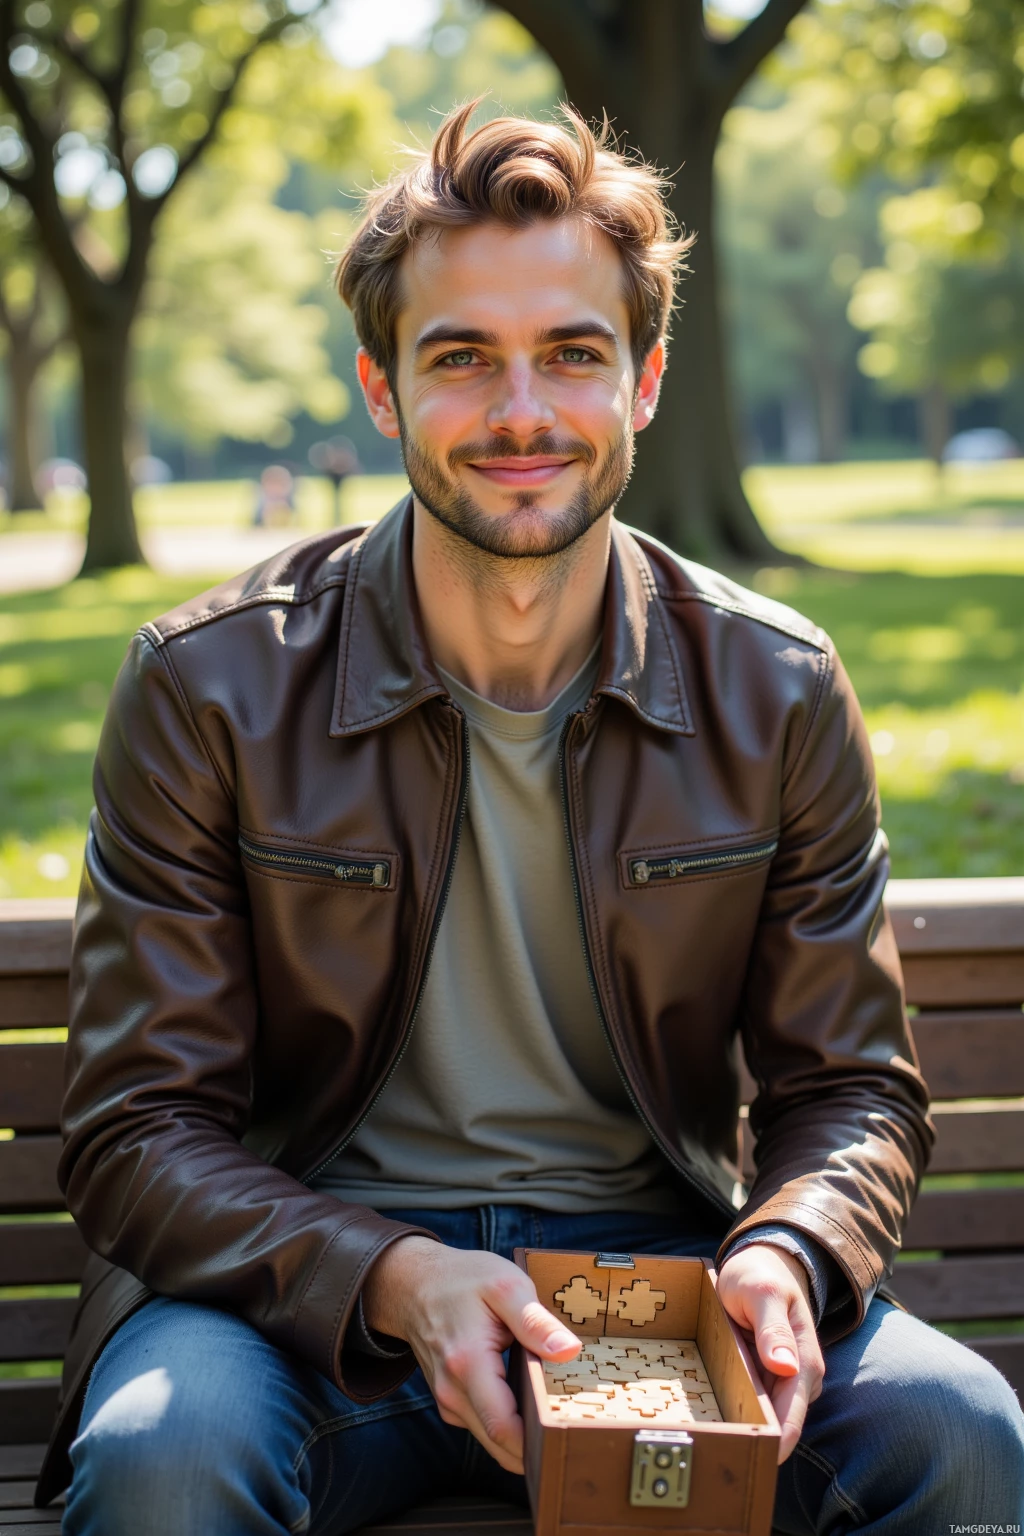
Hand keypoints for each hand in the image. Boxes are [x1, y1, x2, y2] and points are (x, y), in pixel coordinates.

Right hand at [361, 1236, 580, 1473]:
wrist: (414, 1284)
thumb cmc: (461, 1280)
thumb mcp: (505, 1285)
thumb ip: (536, 1322)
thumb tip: (569, 1351)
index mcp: (468, 1363)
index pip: (503, 1428)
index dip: (538, 1443)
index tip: (569, 1436)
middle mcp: (452, 1392)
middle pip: (500, 1444)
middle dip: (537, 1447)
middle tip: (573, 1432)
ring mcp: (448, 1401)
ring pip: (492, 1439)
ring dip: (523, 1437)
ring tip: (555, 1414)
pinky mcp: (450, 1402)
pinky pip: (483, 1425)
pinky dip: (507, 1423)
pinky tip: (528, 1403)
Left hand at [715, 1243, 824, 1463]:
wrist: (763, 1264)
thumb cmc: (761, 1275)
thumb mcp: (762, 1292)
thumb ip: (773, 1328)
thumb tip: (785, 1367)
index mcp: (803, 1361)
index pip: (792, 1414)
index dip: (776, 1442)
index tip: (755, 1462)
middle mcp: (797, 1378)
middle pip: (778, 1423)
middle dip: (755, 1444)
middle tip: (718, 1465)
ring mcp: (780, 1381)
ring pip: (763, 1417)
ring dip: (742, 1430)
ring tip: (708, 1452)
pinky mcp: (763, 1380)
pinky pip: (750, 1403)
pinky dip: (735, 1413)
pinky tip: (711, 1423)